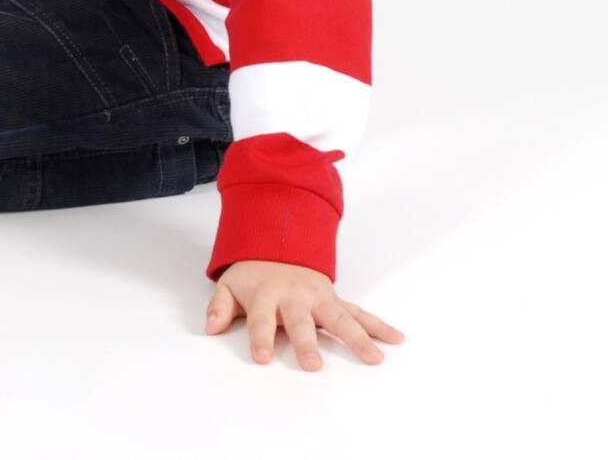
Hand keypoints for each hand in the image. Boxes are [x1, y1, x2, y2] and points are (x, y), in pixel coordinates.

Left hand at [203, 259, 403, 369]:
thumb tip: (211, 326)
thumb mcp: (230, 285)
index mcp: (266, 294)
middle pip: (301, 321)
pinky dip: (378, 325)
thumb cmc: (253, 274)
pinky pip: (359, 312)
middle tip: (313, 365)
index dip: (260, 338)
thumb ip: (220, 306)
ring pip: (340, 318)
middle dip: (306, 342)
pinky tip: (395, 338)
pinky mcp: (335, 299)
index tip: (261, 358)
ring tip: (374, 357)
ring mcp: (319, 298)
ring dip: (357, 337)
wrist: (278, 242)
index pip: (261, 319)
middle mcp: (295, 296)